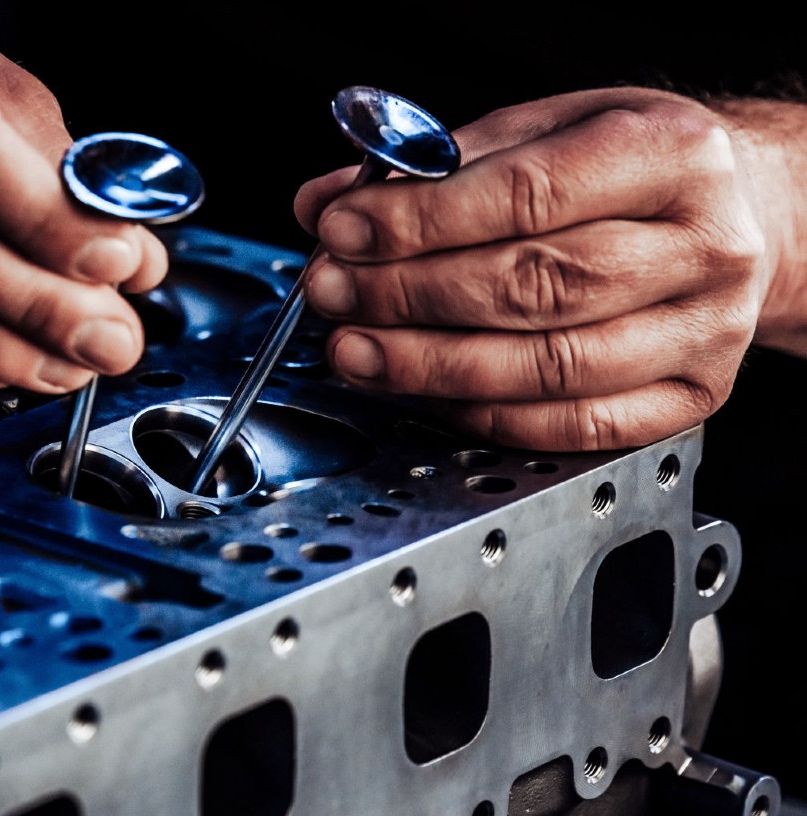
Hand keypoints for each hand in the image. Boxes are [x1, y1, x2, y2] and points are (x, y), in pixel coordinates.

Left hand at [295, 87, 795, 450]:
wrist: (745, 215)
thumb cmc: (633, 169)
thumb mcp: (545, 129)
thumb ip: (437, 165)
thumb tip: (329, 201)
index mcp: (674, 154)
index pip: (528, 195)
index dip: (421, 221)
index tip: (342, 230)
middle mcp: (704, 247)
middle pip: (534, 286)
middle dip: (409, 296)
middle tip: (332, 293)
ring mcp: (703, 332)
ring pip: (547, 366)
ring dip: (429, 365)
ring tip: (356, 349)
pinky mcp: (690, 398)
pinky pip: (570, 425)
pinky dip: (482, 413)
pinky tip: (422, 390)